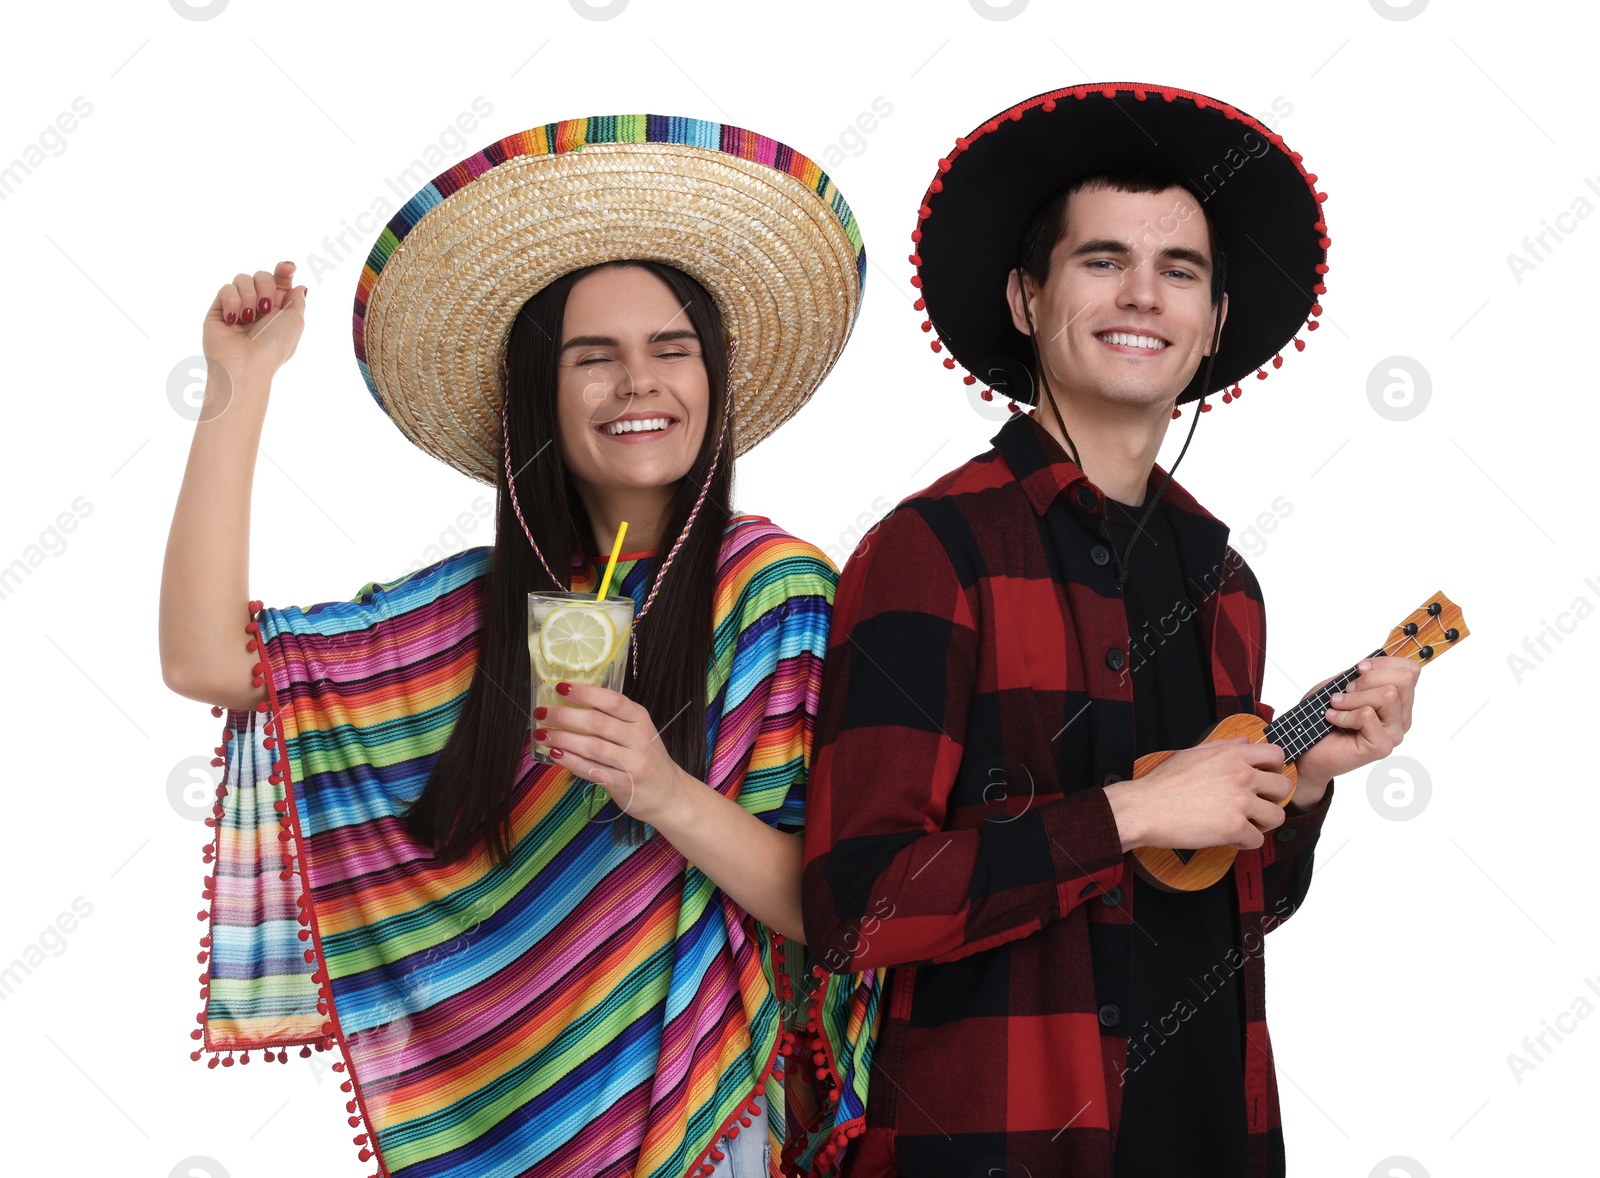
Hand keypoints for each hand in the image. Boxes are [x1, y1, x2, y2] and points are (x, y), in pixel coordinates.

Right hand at [202, 261, 307, 386]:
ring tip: (249, 318)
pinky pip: (226, 289)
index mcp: (279, 310)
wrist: (245, 363)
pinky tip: (234, 320)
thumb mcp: (295, 322)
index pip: (280, 281)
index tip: (287, 267)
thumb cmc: (273, 347)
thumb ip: (297, 301)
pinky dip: (232, 302)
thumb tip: (299, 286)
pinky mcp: (219, 309)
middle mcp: (259, 307)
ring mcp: (239, 307)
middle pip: (262, 275)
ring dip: (249, 296)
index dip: (284, 270)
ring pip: (242, 279)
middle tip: (266, 306)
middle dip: (266, 285)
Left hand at [534, 681, 686, 829]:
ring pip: (591, 747)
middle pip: (596, 723)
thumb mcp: (638, 731)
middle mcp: (639, 738)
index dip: (585, 693)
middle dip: (564, 716)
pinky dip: (570, 762)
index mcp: (640, 719)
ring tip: (542, 734)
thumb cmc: (646, 758)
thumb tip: (569, 705)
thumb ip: (611, 718)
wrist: (669, 794)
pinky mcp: (624, 784)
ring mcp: (632, 763)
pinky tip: (556, 755)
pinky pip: (591, 770)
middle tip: (542, 713)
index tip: (560, 687)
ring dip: (562, 739)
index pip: (612, 700)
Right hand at [1105, 737, 1292, 852]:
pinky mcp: (1235, 827)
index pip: (1277, 755)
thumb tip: (1244, 740)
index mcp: (1232, 754)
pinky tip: (1230, 838)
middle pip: (1283, 787)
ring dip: (1263, 823)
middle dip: (1272, 799)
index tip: (1264, 780)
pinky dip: (1245, 842)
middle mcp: (1241, 775)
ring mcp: (1240, 801)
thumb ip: (1224, 746)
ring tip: (1245, 824)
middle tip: (1256, 806)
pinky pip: (1257, 840)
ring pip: (1277, 816)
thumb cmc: (1163, 782)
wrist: (1144, 808)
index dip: (1275, 769)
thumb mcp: (1193, 753)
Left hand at [1294, 655, 1418, 786]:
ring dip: (1354, 697)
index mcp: (1398, 700)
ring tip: (1337, 705)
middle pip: (1404, 680)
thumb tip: (1369, 665)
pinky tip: (1334, 720)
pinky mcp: (1382, 746)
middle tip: (1346, 691)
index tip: (1358, 669)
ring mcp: (1394, 733)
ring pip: (1388, 696)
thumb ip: (1362, 675)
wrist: (1308, 748)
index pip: (1410, 671)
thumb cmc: (1323, 715)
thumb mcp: (1341, 685)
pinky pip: (1368, 715)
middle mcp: (1401, 717)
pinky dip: (1345, 714)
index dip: (1383, 663)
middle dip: (1368, 679)